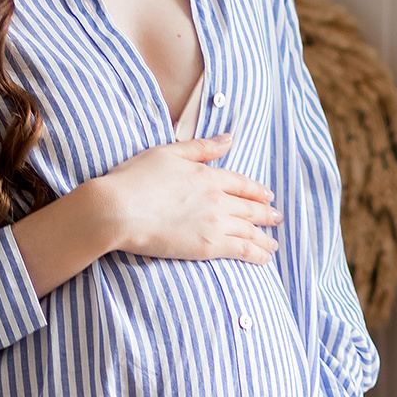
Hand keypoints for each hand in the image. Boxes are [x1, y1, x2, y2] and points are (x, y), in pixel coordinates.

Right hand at [94, 134, 281, 264]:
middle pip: (250, 208)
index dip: (256, 190)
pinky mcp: (207, 246)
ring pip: (249, 231)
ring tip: (274, 244)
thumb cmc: (135, 179)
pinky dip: (257, 254)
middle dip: (266, 214)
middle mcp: (217, 199)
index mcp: (207, 175)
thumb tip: (229, 138)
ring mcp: (215, 224)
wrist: (118, 210)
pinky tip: (264, 257)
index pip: (241, 183)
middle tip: (278, 219)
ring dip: (265, 237)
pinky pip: (241, 250)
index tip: (267, 196)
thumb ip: (201, 148)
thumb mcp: (168, 153)